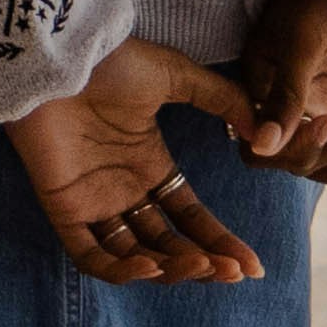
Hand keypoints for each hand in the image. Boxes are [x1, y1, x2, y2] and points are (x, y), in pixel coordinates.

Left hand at [9, 37, 263, 283]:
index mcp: (149, 165)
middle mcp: (124, 189)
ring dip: (171, 269)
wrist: (61, 55)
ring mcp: (93, 201)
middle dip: (203, 262)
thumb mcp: (177, 76)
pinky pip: (90, 255)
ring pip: (135, 256)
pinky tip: (152, 265)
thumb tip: (265, 131)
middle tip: (231, 272)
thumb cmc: (112, 61)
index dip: (219, 242)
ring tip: (202, 265)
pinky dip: (120, 270)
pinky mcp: (63, 207)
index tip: (252, 266)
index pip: (189, 218)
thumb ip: (222, 99)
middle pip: (168, 244)